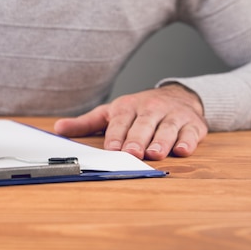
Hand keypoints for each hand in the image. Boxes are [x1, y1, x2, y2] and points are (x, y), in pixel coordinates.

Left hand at [53, 84, 207, 159]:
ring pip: (166, 129)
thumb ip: (86, 123)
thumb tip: (58, 129)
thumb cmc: (139, 110)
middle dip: (137, 139)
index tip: (112, 149)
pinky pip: (190, 133)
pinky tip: (182, 150)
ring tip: (155, 154)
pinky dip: (187, 141)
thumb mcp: (111, 113)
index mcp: (128, 107)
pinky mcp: (193, 124)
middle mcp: (150, 109)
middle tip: (132, 153)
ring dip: (161, 141)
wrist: (178, 96)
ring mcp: (173, 116)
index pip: (120, 123)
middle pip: (143, 125)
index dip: (116, 136)